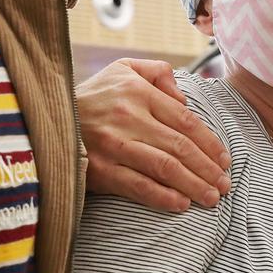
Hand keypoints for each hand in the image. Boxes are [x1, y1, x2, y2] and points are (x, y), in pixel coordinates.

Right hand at [77, 58, 229, 211]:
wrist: (47, 118)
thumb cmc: (93, 96)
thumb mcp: (124, 69)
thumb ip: (159, 73)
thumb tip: (184, 96)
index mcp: (138, 92)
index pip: (185, 119)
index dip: (210, 142)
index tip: (225, 160)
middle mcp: (128, 117)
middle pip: (180, 146)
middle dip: (208, 169)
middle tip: (224, 185)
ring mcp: (113, 145)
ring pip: (165, 167)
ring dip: (194, 185)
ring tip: (211, 198)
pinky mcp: (99, 170)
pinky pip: (138, 186)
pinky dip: (163, 197)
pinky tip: (181, 204)